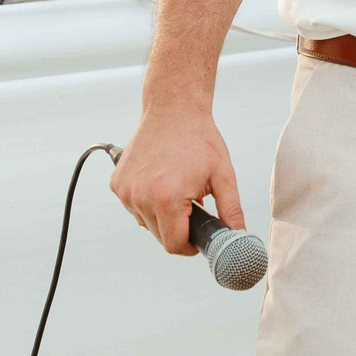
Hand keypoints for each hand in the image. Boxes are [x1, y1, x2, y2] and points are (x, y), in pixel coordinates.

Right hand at [110, 102, 244, 255]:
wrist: (173, 109)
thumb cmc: (199, 139)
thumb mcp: (223, 176)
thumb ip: (231, 211)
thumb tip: (238, 237)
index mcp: (166, 199)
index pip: (174, 245)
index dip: (190, 246)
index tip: (198, 237)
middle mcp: (140, 198)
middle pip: (160, 237)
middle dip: (178, 229)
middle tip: (193, 207)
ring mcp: (126, 191)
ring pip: (146, 223)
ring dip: (162, 216)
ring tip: (177, 190)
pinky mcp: (117, 183)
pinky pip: (134, 206)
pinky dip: (147, 202)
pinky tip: (161, 181)